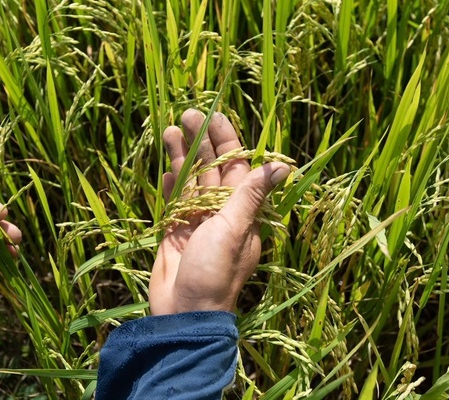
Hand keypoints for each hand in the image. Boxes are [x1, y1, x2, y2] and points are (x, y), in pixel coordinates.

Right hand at [149, 109, 289, 314]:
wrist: (185, 313)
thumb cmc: (214, 272)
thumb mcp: (234, 230)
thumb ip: (250, 195)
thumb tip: (283, 165)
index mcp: (241, 212)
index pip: (235, 166)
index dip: (226, 140)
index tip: (213, 115)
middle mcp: (221, 214)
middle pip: (211, 169)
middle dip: (201, 142)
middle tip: (186, 114)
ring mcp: (197, 224)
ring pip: (190, 182)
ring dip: (182, 157)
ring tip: (170, 130)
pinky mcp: (176, 235)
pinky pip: (174, 203)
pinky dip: (170, 186)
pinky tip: (165, 168)